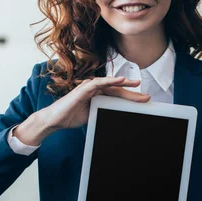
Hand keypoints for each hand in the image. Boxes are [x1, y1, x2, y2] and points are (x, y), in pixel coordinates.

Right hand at [14, 76, 149, 145]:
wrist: (55, 119)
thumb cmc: (71, 116)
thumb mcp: (92, 115)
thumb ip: (103, 112)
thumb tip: (117, 115)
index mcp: (97, 95)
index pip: (117, 95)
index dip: (130, 97)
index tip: (143, 100)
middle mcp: (94, 89)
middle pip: (117, 90)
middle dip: (132, 93)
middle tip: (146, 96)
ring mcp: (88, 88)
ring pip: (109, 84)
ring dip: (124, 84)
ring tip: (136, 84)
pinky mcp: (82, 89)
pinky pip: (98, 83)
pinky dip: (109, 81)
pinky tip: (120, 80)